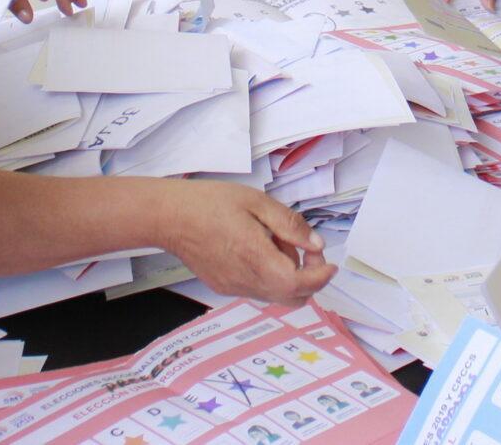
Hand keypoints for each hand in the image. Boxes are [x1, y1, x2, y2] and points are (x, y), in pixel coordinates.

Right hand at [157, 181, 337, 302]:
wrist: (170, 217)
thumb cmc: (210, 204)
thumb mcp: (257, 202)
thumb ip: (289, 225)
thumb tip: (315, 244)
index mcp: (256, 258)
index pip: (299, 284)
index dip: (321, 277)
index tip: (330, 264)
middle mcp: (246, 281)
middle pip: (292, 298)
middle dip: (309, 279)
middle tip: (306, 249)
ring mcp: (233, 288)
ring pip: (275, 295)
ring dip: (288, 276)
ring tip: (274, 242)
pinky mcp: (224, 287)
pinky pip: (257, 290)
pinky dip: (269, 276)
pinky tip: (257, 249)